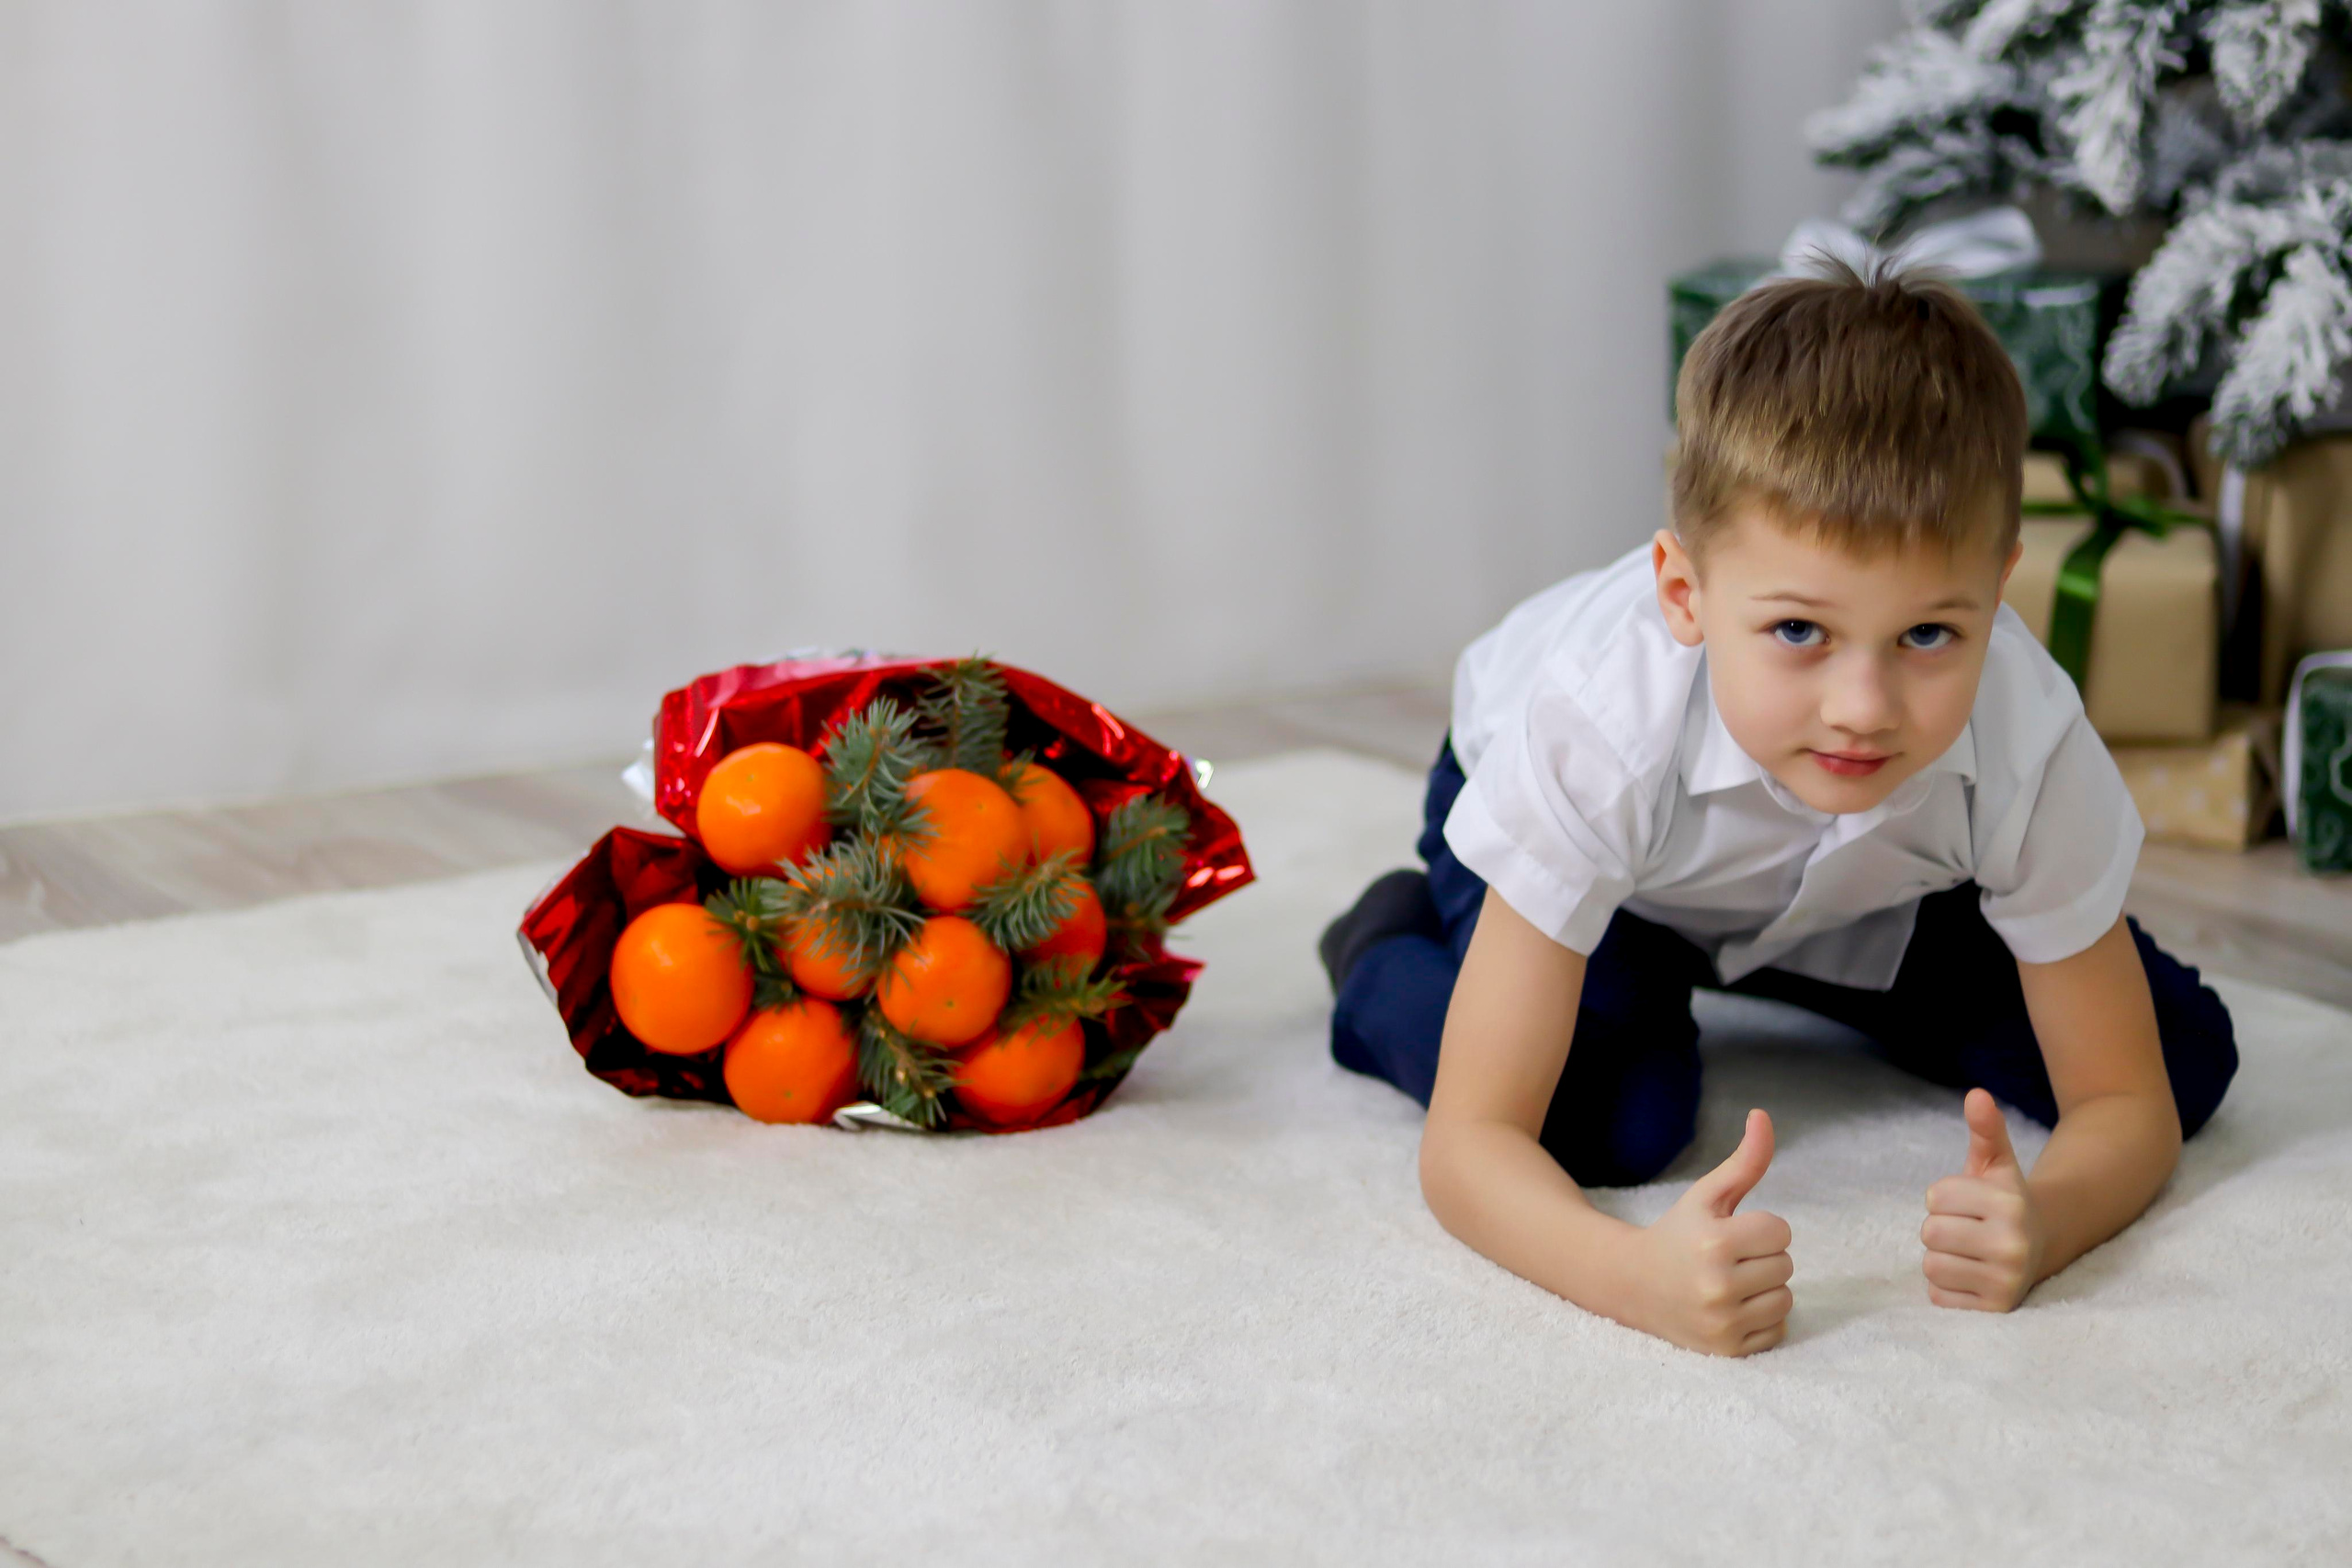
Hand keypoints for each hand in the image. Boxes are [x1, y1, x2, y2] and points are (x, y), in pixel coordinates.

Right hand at [1631, 1108, 1793, 1356]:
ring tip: (1731, 1284)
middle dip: (1762, 1258)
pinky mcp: (1727, 1350)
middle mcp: (1717, 1286)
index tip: (1731, 1233)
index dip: (1759, 1228)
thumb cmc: (1678, 1234)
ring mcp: (1722, 1323)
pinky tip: (1731, 1309)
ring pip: (1785, 1299)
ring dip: (1765, 1289)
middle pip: (1785, 1265)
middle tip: (1727, 1260)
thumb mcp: (1706, 1195)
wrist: (1634, 1286)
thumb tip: (1764, 1115)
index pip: (1780, 1231)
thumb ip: (1743, 1161)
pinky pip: (1778, 1330)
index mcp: (1713, 1243)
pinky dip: (1762, 1319)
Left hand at [1920, 1087, 2046, 1311]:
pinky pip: (1938, 1296)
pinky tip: (1973, 1277)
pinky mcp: (1995, 1310)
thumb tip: (1976, 1095)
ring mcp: (2007, 1281)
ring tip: (1971, 1254)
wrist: (2040, 1247)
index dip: (1945, 1197)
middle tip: (1969, 1231)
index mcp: (2011, 1204)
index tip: (1970, 1204)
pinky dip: (1947, 1288)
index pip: (1935, 1196)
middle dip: (1941, 1228)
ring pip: (1931, 1265)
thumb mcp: (1996, 1162)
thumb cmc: (2003, 1201)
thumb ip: (1986, 1129)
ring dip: (1942, 1259)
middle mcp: (2014, 1244)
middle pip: (1930, 1232)